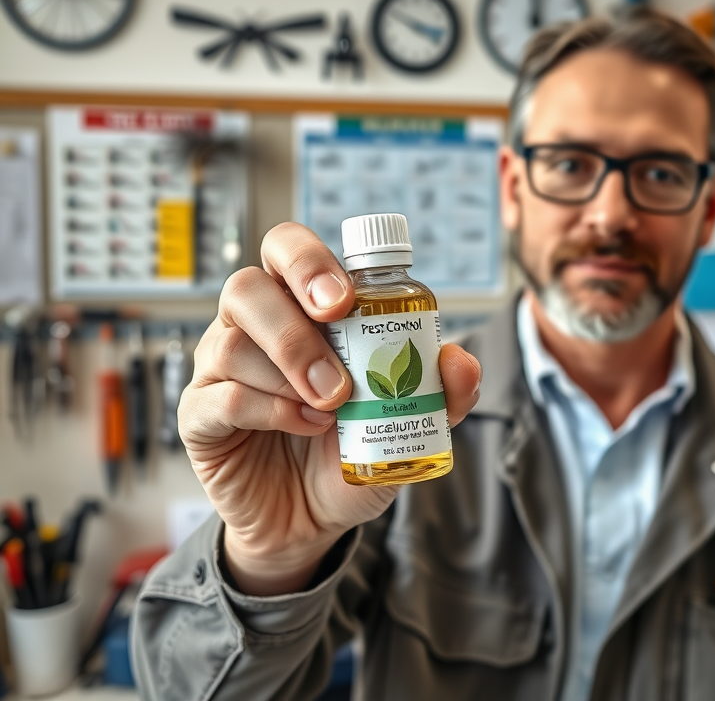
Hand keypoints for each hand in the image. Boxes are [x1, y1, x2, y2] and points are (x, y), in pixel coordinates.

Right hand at [179, 223, 481, 594]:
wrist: (315, 520)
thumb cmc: (353, 453)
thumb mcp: (408, 424)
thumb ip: (441, 392)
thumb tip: (459, 361)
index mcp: (299, 306)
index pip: (286, 250)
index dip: (308, 262)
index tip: (344, 302)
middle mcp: (252, 326)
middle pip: (246, 287)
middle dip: (295, 329)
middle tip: (339, 379)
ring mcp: (218, 369)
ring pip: (231, 343)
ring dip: (289, 377)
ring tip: (330, 412)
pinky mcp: (199, 416)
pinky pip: (220, 397)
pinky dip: (267, 411)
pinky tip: (304, 427)